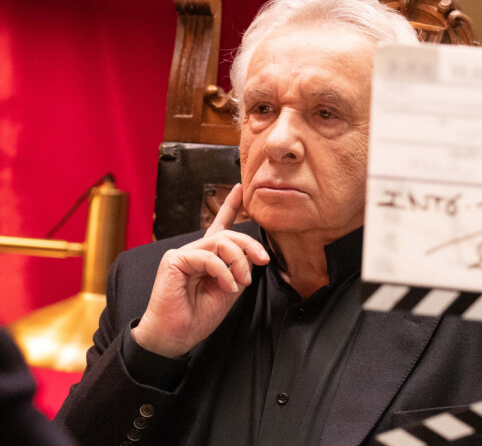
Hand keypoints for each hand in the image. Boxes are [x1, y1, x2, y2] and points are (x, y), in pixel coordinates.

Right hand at [132, 184, 269, 356]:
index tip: (240, 189)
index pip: (220, 226)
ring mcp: (184, 253)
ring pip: (221, 242)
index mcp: (209, 257)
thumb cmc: (198, 316)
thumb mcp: (228, 290)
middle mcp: (196, 250)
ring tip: (242, 281)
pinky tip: (227, 286)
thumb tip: (250, 256)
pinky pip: (208, 257)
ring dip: (238, 261)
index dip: (230, 206)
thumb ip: (238, 270)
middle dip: (250, 245)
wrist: (175, 337)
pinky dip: (223, 272)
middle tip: (263, 261)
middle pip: (228, 234)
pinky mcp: (175, 259)